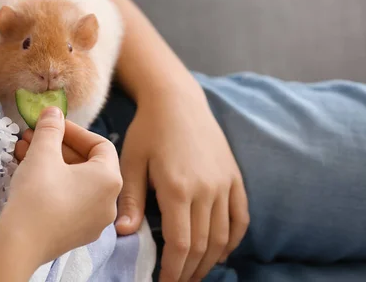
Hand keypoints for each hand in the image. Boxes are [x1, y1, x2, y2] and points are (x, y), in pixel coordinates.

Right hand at [4, 107, 121, 265]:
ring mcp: (95, 220)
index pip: (100, 144)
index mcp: (110, 179)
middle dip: (58, 146)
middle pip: (87, 163)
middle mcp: (109, 201)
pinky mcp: (77, 233)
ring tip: (23, 151)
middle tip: (33, 135)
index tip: (53, 124)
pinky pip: (70, 200)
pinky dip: (53, 184)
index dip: (75, 130)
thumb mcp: (43, 153)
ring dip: (51, 163)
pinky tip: (28, 174)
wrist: (21, 243)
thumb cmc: (38, 193)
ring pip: (75, 182)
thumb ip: (51, 127)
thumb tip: (53, 111)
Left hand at [115, 89, 249, 281]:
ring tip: (195, 273)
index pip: (180, 243)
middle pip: (202, 245)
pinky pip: (240, 217)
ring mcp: (224, 184)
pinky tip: (221, 252)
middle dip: (189, 270)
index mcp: (178, 188)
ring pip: (223, 236)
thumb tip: (125, 233)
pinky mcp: (234, 177)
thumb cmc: (148, 131)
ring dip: (210, 261)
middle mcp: (207, 190)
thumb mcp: (132, 162)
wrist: (177, 101)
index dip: (173, 269)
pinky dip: (233, 240)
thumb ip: (132, 199)